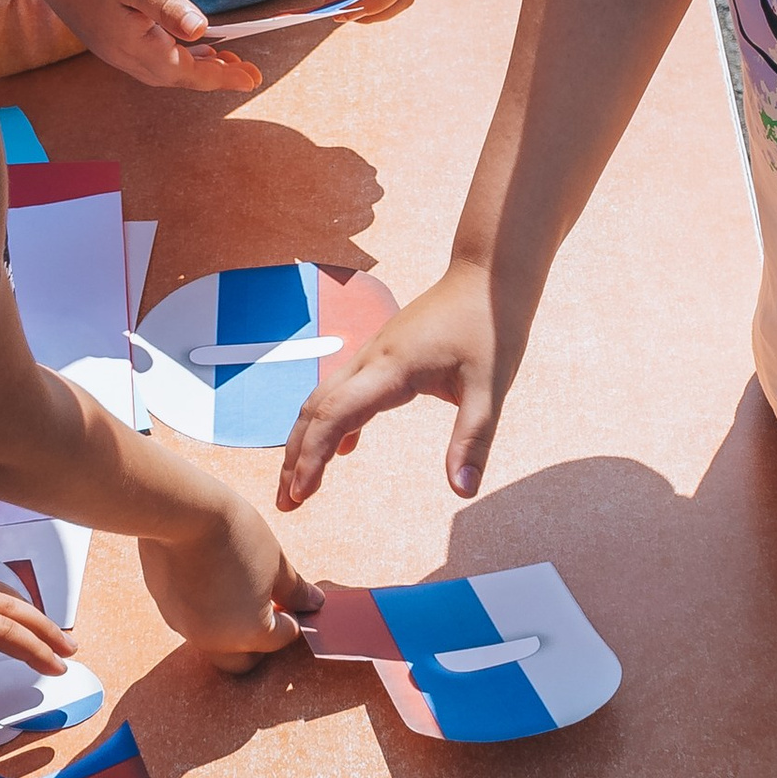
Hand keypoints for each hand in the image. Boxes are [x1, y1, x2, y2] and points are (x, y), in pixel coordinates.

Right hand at [48, 0, 261, 94]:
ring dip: (194, 67)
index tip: (253, 79)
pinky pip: (149, 57)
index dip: (223, 77)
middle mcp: (124, 57)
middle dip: (214, 76)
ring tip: (224, 61)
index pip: (188, 73)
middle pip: (178, 78)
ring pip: (162, 70)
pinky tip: (182, 43)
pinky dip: (174, 56)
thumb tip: (201, 31)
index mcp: (136, 48)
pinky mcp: (106, 36)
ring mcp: (113, 49)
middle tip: (247, 71)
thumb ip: (169, 8)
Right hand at [139, 489, 321, 671]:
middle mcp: (215, 641)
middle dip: (258, 643)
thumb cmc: (235, 535)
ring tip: (235, 585)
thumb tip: (313, 604)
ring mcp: (185, 627)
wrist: (179, 510)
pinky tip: (207, 575)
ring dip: (228, 626)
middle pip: (244, 662)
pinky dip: (203, 609)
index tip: (291, 598)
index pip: (282, 639)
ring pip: (214, 641)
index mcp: (250, 633)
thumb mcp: (275, 562)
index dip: (292, 618)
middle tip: (266, 608)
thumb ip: (295, 591)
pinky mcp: (164, 608)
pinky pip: (190, 620)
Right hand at [277, 259, 504, 509]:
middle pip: (315, 410)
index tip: (300, 493)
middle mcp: (371, 359)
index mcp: (391, 368)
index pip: (336, 415)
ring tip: (300, 482)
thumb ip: (473, 440)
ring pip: (323, 399)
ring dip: (308, 440)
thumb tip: (463, 492)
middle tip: (285, 503)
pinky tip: (345, 450)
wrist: (488, 274)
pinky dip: (334, 423)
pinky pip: (345, 391)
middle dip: (295, 456)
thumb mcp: (491, 387)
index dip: (313, 457)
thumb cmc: (491, 325)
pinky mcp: (383, 354)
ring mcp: (373, 354)